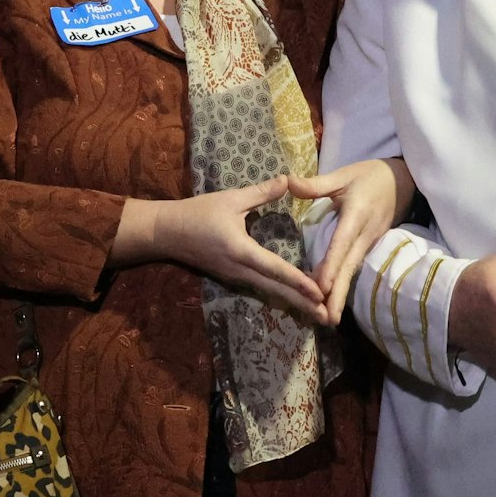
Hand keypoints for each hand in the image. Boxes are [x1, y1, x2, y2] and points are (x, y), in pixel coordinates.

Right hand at [115, 176, 324, 315]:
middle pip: (276, 290)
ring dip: (294, 303)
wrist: (166, 232)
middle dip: (303, 304)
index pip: (275, 268)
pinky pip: (261, 289)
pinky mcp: (233, 278)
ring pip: (269, 292)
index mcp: (240, 251)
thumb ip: (261, 193)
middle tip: (328, 317)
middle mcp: (239, 270)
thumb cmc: (197, 213)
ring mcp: (235, 277)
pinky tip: (294, 301)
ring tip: (317, 314)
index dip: (298, 281)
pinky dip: (280, 296)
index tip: (320, 293)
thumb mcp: (230, 199)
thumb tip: (288, 180)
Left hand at [287, 157, 414, 324]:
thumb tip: (287, 182)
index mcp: (356, 215)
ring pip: (352, 271)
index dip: (332, 265)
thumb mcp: (343, 175)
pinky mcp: (370, 246)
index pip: (342, 243)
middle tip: (326, 319)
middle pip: (349, 266)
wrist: (404, 179)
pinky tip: (333, 299)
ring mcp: (370, 242)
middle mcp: (365, 234)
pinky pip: (355, 267)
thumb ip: (316, 184)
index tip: (321, 286)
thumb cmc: (369, 175)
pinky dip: (344, 284)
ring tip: (328, 317)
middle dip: (338, 294)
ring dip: (341, 294)